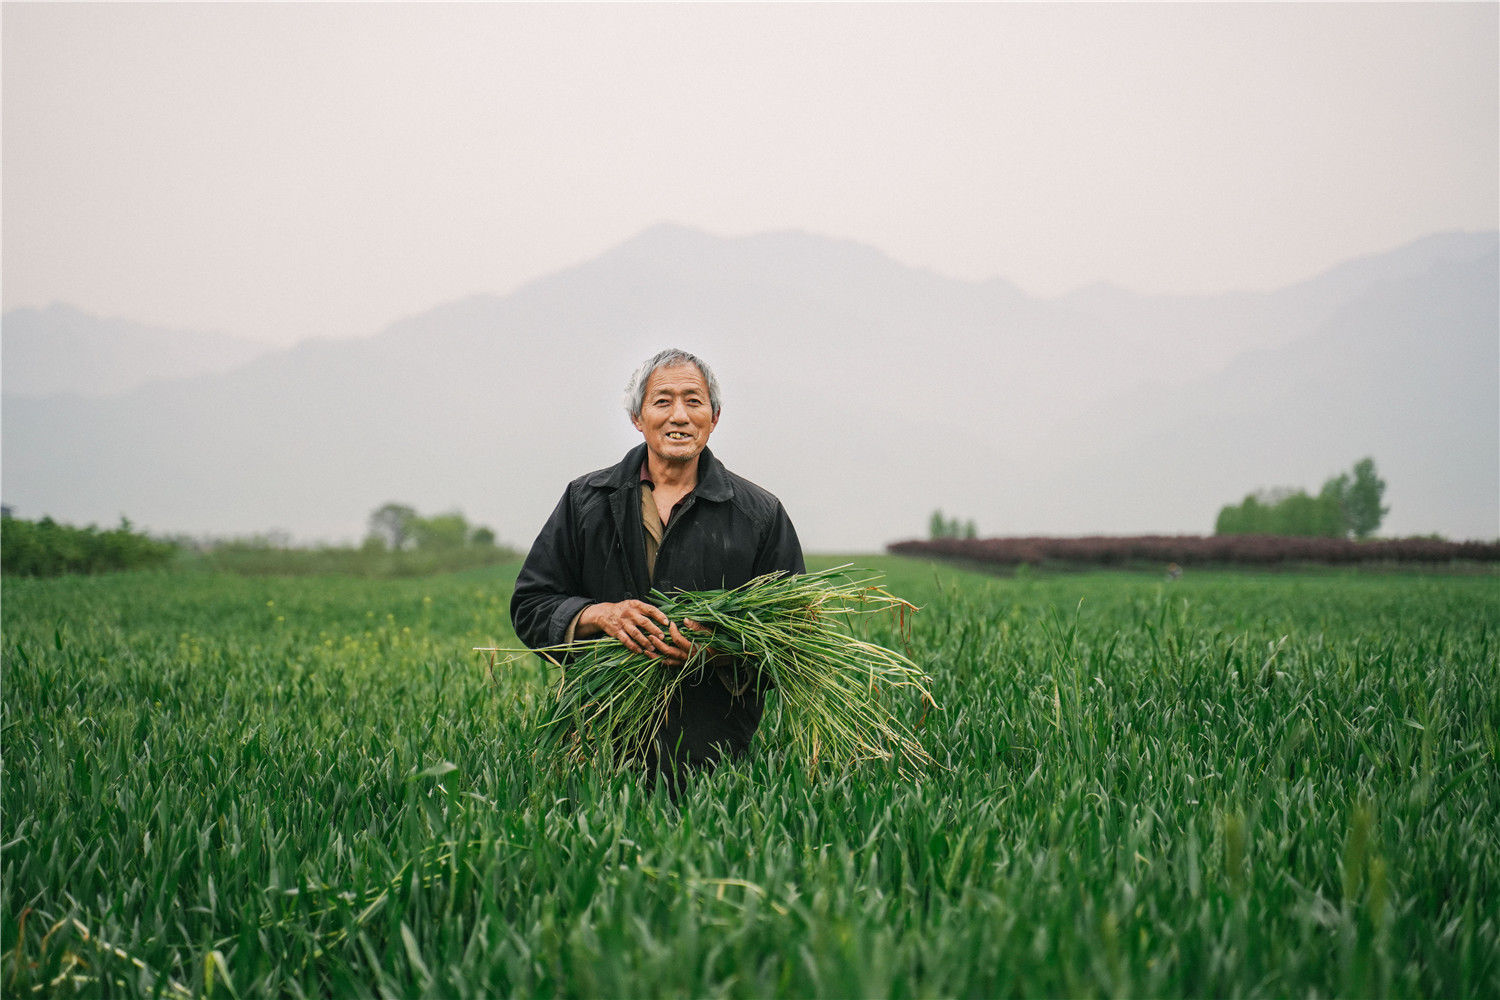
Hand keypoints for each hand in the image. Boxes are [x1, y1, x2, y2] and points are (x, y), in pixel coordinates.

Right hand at [577, 600, 695, 662]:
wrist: (604, 613)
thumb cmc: (624, 610)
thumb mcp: (633, 605)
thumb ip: (646, 610)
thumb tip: (664, 618)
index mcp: (636, 605)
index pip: (650, 609)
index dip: (659, 616)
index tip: (667, 622)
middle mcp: (630, 613)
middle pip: (644, 622)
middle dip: (654, 630)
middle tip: (662, 637)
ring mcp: (623, 623)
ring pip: (636, 633)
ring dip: (645, 641)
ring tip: (653, 647)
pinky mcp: (617, 631)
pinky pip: (626, 640)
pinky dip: (633, 646)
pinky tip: (640, 651)